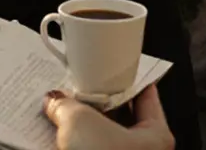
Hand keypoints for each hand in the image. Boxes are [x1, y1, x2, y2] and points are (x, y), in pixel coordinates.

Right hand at [43, 86, 173, 149]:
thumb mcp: (80, 121)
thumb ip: (66, 104)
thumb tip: (54, 102)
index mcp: (156, 136)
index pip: (145, 95)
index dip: (125, 76)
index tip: (111, 63)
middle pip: (118, 115)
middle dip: (95, 100)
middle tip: (75, 83)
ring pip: (99, 136)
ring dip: (78, 123)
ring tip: (56, 105)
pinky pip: (83, 149)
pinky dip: (70, 142)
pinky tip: (50, 132)